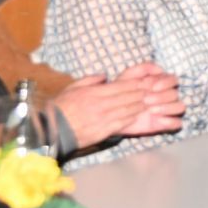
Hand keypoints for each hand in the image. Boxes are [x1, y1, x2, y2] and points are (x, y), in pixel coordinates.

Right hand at [49, 66, 184, 146]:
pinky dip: (132, 118)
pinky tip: (139, 115)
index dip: (137, 84)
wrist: (50, 131)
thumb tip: (105, 76)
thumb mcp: (73, 88)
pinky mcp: (103, 131)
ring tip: (152, 102)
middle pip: (128, 97)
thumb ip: (90, 80)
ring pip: (128, 109)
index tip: (148, 81)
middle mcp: (102, 104)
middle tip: (156, 90)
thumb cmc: (59, 108)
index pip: (122, 86)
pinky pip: (121, 123)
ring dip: (141, 105)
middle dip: (143, 93)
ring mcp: (103, 118)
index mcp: (95, 93)